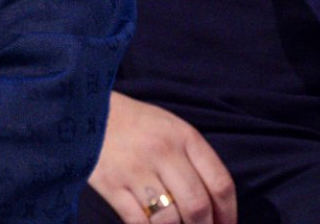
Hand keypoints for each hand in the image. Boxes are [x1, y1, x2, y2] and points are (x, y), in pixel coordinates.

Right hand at [89, 92, 235, 223]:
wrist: (90, 107)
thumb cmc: (138, 125)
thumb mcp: (172, 129)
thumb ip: (195, 162)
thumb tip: (216, 211)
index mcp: (184, 136)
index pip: (220, 183)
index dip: (229, 216)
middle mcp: (162, 150)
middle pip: (197, 206)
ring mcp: (136, 168)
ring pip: (169, 220)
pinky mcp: (112, 184)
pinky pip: (139, 223)